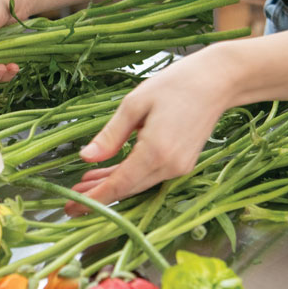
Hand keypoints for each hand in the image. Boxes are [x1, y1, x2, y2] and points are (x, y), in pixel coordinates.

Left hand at [66, 45, 235, 214]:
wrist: (217, 81)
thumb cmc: (175, 85)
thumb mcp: (134, 105)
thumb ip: (110, 136)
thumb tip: (86, 158)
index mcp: (156, 152)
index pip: (119, 185)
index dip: (94, 199)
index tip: (72, 207)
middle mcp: (170, 166)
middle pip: (128, 189)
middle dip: (98, 196)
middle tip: (70, 201)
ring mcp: (179, 167)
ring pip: (137, 184)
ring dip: (111, 185)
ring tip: (83, 185)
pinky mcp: (182, 163)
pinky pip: (148, 176)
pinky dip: (127, 176)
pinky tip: (107, 172)